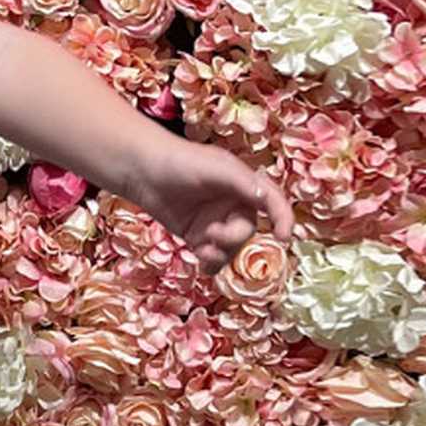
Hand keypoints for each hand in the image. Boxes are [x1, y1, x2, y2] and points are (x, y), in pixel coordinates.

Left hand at [130, 139, 295, 276]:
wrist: (141, 170)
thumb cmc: (180, 160)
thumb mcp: (217, 167)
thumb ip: (243, 183)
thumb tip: (266, 197)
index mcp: (243, 184)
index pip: (271, 202)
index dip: (283, 218)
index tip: (284, 237)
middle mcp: (232, 204)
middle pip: (247, 231)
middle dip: (233, 237)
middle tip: (213, 234)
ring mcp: (215, 222)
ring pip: (231, 248)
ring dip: (221, 253)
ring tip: (202, 250)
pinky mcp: (196, 236)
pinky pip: (212, 258)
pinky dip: (211, 264)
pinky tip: (202, 264)